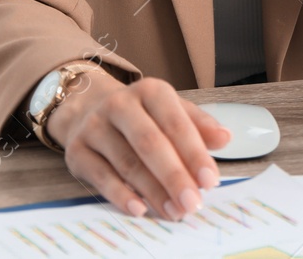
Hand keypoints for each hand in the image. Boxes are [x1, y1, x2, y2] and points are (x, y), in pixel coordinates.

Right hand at [46, 71, 230, 219]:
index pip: (176, 123)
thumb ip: (199, 126)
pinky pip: (101, 177)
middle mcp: (120, 104)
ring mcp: (95, 127)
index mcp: (151, 91)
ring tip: (173, 211)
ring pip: (127, 163)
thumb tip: (225, 138)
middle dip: (174, 176)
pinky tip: (140, 209)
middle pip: (150, 143)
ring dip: (153, 191)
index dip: (194, 153)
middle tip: (192, 203)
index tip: (210, 180)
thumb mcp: (172, 111)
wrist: (87, 109)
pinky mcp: (77, 151)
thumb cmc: (142, 116)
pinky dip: (121, 195)